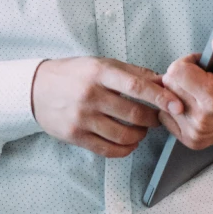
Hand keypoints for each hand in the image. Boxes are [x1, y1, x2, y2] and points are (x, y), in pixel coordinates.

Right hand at [31, 57, 184, 158]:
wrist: (35, 88)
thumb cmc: (72, 74)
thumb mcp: (99, 64)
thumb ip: (131, 73)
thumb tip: (162, 82)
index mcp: (98, 73)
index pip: (136, 86)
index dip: (160, 97)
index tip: (177, 105)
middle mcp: (90, 95)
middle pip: (134, 115)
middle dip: (153, 119)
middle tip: (157, 118)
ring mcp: (82, 118)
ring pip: (124, 136)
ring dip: (140, 135)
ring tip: (140, 130)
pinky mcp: (76, 136)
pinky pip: (109, 150)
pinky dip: (126, 149)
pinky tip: (128, 142)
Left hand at [157, 35, 212, 149]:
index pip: (176, 71)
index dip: (187, 63)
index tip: (201, 67)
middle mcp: (202, 119)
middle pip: (169, 85)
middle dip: (181, 77)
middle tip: (201, 79)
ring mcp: (196, 132)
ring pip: (166, 101)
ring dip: (178, 93)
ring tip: (199, 92)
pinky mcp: (191, 140)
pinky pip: (166, 116)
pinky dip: (175, 108)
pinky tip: (193, 105)